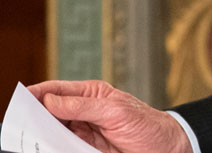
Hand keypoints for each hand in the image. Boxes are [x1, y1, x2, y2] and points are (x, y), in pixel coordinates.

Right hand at [27, 81, 192, 152]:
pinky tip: (47, 148)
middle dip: (36, 116)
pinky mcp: (83, 147)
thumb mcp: (115, 111)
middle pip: (50, 111)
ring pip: (52, 130)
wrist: (163, 148)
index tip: (22, 99)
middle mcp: (83, 111)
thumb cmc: (146, 124)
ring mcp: (82, 130)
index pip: (57, 89)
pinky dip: (52, 147)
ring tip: (33, 137)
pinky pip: (61, 146)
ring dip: (42, 134)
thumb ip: (82, 105)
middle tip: (24, 123)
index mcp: (91, 93)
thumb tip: (50, 100)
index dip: (38, 93)